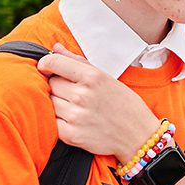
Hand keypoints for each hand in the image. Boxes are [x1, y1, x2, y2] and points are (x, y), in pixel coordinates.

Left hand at [37, 43, 160, 161]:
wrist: (138, 135)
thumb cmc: (124, 104)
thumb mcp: (106, 77)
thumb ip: (78, 61)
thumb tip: (56, 48)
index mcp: (92, 77)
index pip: (54, 63)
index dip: (46, 63)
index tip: (46, 67)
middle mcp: (82, 95)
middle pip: (51, 83)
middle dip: (58, 86)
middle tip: (73, 92)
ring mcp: (76, 116)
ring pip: (50, 102)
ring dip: (58, 104)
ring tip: (76, 107)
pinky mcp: (72, 135)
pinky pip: (52, 122)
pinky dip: (58, 121)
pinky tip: (73, 120)